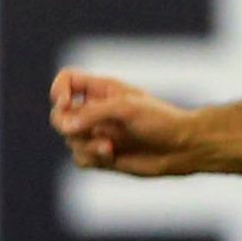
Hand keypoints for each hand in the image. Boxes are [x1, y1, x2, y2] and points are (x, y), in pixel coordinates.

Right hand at [49, 68, 201, 175]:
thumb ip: (92, 113)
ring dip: (85, 144)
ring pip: (70, 140)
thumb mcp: (126, 108)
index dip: (59, 90)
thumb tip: (65, 126)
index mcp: (102, 90)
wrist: (182, 147)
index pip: (67, 81)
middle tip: (77, 129)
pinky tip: (112, 155)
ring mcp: (99, 134)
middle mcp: (97, 111)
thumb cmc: (161, 120)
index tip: (65, 102)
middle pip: (60, 114)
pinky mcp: (103, 156)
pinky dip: (91, 157)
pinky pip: (80, 159)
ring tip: (109, 147)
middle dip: (66, 124)